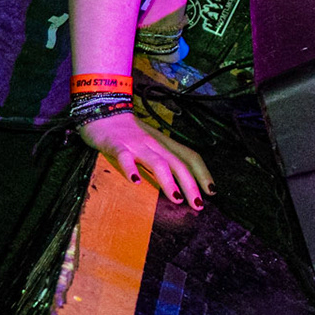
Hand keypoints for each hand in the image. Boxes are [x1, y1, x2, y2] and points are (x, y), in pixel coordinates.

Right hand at [79, 111, 213, 209]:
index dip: (203, 173)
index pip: (190, 157)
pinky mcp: (117, 145)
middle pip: (179, 163)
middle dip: (191, 184)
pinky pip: (125, 157)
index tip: (211, 192)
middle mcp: (155, 144)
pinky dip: (131, 169)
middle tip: (198, 205)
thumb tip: (176, 181)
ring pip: (157, 162)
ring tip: (176, 198)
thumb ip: (161, 159)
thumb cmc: (128, 132)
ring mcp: (136, 144)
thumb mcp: (150, 144)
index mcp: (164, 144)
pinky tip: (135, 182)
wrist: (102, 109)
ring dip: (168, 181)